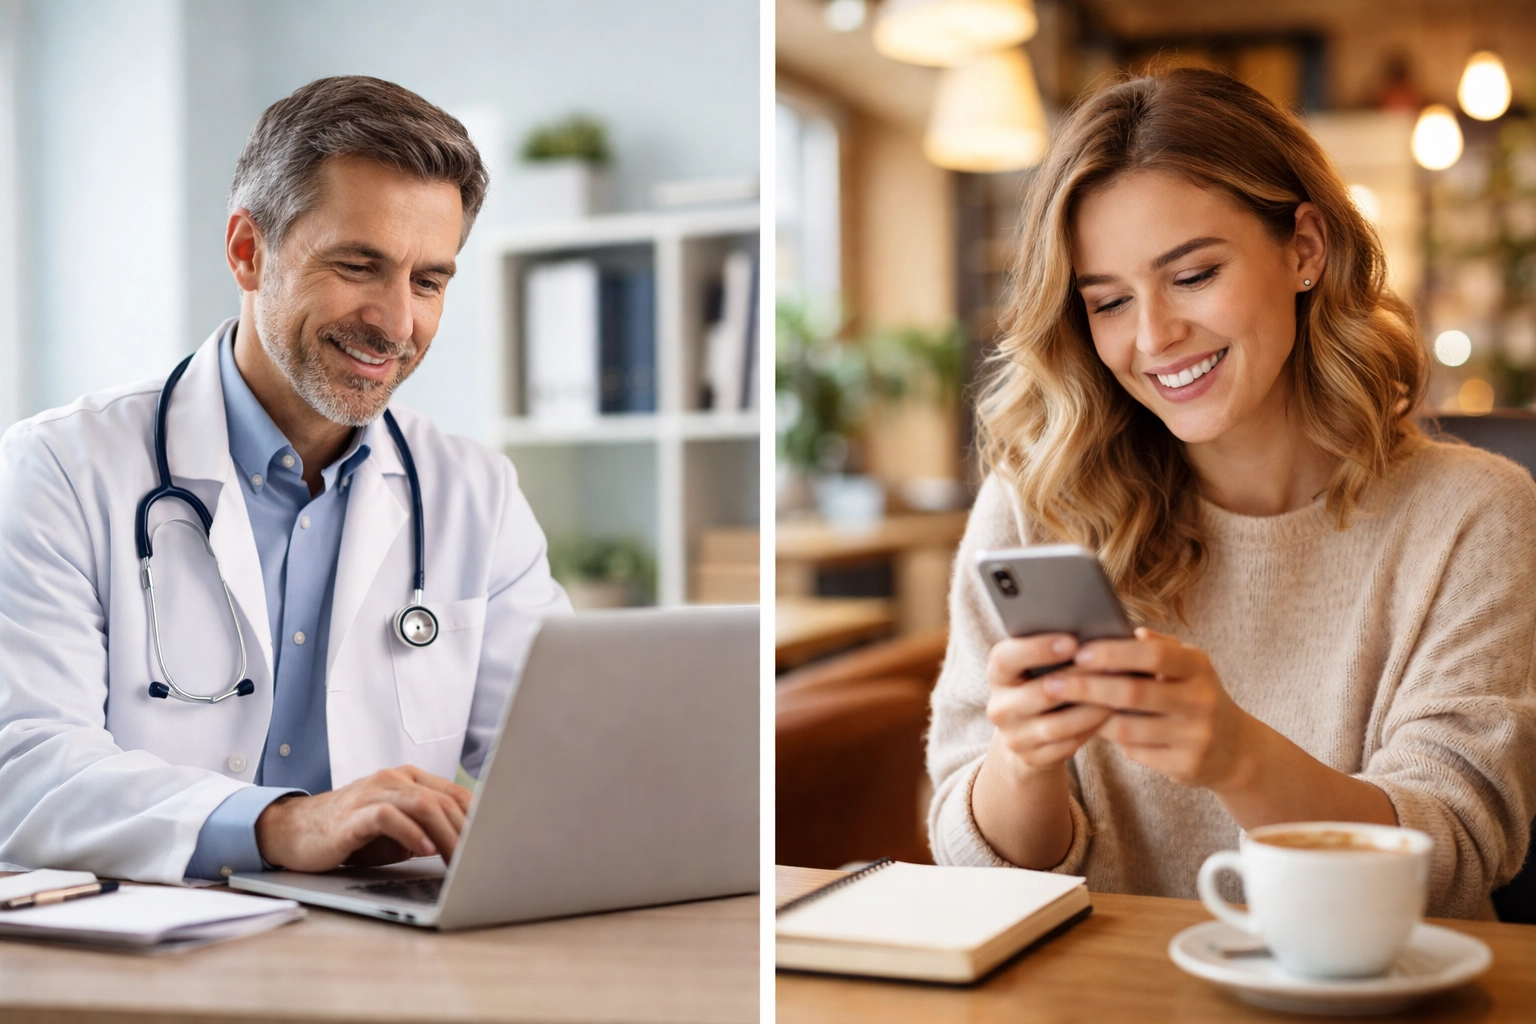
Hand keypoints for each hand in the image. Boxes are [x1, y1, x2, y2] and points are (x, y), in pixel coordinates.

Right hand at [255, 766, 472, 871]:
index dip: (479, 819)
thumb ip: (427, 830)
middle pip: (445, 801)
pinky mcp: (354, 813)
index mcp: (409, 779)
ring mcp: (373, 792)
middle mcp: (394, 779)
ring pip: (423, 805)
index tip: (494, 844)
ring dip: (447, 835)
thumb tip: (466, 849)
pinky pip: (389, 816)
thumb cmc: (350, 833)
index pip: (456, 794)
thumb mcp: (397, 830)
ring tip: (461, 859)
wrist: (294, 832)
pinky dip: (412, 834)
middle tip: (481, 860)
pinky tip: (425, 851)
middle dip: (468, 832)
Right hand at [985, 632, 1114, 775]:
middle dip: (1079, 681)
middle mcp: (999, 706)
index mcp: (998, 673)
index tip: (1073, 641)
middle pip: (1039, 693)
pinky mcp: (1030, 759)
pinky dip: (1090, 732)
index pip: (1006, 658)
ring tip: (1120, 696)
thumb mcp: (1038, 664)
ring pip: (1056, 725)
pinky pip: (1065, 747)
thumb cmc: (1043, 682)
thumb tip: (1094, 631)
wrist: (1028, 731)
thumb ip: (1056, 648)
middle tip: (1112, 669)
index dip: (1037, 649)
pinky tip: (1111, 718)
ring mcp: (1013, 736)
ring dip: (1091, 710)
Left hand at [1045, 627, 1251, 787]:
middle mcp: (1201, 701)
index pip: (1154, 655)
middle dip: (1087, 687)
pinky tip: (1087, 728)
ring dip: (1089, 716)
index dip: (1114, 653)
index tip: (1079, 653)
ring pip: (1128, 727)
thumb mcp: (1189, 666)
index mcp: (1199, 667)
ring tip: (1060, 706)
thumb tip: (1130, 630)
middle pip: (1133, 692)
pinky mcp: (1185, 765)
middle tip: (1051, 683)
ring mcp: (1195, 736)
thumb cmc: (1195, 696)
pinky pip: (1134, 751)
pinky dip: (1109, 739)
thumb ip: (1160, 647)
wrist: (1235, 749)